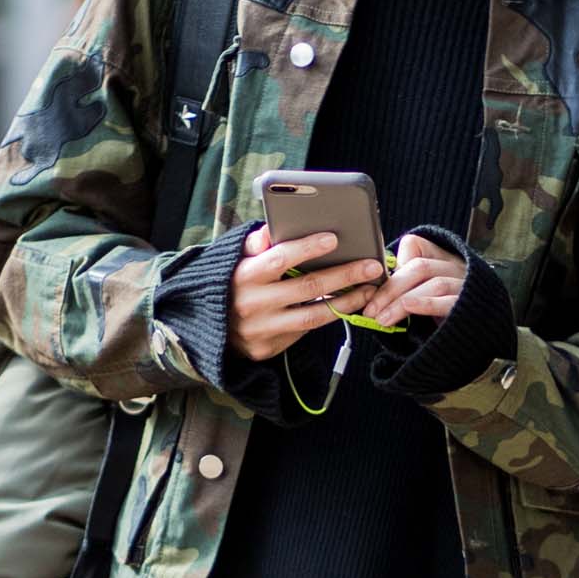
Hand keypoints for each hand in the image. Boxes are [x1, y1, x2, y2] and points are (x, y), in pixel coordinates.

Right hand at [227, 226, 385, 362]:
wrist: (207, 328)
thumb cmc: (230, 285)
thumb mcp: (234, 261)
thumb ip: (254, 244)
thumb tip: (270, 229)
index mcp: (243, 276)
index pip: (280, 259)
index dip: (308, 248)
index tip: (334, 238)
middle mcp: (253, 304)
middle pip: (307, 287)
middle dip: (344, 275)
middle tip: (371, 266)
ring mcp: (261, 329)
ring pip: (313, 316)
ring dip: (345, 302)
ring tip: (368, 290)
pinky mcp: (269, 348)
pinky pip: (304, 331)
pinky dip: (328, 317)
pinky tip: (347, 305)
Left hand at [359, 232, 465, 329]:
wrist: (481, 331)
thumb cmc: (444, 313)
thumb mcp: (424, 292)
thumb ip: (405, 286)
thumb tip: (372, 295)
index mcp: (440, 258)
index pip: (414, 246)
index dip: (393, 262)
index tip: (373, 283)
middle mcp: (454, 266)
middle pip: (419, 267)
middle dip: (390, 290)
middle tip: (371, 310)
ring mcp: (464, 285)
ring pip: (432, 284)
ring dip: (402, 303)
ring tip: (383, 319)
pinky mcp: (469, 305)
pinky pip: (448, 301)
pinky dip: (427, 304)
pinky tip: (410, 308)